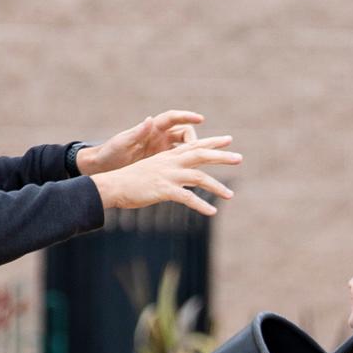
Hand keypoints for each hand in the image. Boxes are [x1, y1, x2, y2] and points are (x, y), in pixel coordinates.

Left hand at [79, 110, 204, 174]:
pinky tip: (195, 175)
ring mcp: (162, 150)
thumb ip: (137, 132)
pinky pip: (179, 163)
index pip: (173, 118)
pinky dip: (187, 166)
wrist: (104, 168)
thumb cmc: (110, 153)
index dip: (187, 117)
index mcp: (151, 129)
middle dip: (195, 139)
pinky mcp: (162, 163)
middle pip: (185, 133)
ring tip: (206, 162)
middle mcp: (160, 137)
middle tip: (202, 150)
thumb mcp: (123, 143)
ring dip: (195, 153)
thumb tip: (149, 119)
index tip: (200, 119)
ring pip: (185, 148)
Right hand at [92, 135, 240, 215]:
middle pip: (201, 155)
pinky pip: (187, 198)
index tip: (228, 140)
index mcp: (168, 156)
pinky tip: (212, 212)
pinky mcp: (163, 189)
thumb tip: (180, 174)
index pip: (195, 145)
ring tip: (231, 196)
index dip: (212, 142)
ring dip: (217, 186)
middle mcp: (170, 162)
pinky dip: (201, 205)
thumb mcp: (152, 170)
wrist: (112, 186)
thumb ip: (169, 170)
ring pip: (199, 177)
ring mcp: (168, 175)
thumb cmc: (131, 180)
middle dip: (222, 157)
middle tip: (239, 158)